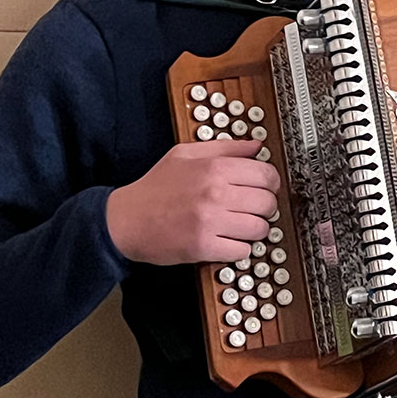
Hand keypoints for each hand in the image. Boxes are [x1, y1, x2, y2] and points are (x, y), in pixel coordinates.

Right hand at [106, 139, 279, 265]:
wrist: (125, 220)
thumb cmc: (156, 187)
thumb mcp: (186, 154)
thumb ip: (225, 148)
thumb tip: (257, 146)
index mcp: (214, 168)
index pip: (267, 175)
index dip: (270, 183)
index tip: (264, 188)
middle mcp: (215, 193)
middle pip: (267, 202)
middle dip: (264, 207)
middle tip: (252, 209)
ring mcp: (210, 222)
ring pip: (259, 228)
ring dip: (254, 229)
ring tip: (240, 225)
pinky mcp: (203, 247)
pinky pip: (242, 251)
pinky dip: (239, 249)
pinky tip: (227, 240)